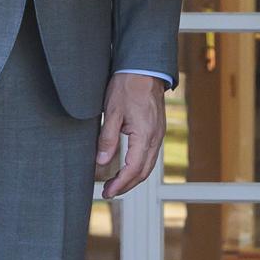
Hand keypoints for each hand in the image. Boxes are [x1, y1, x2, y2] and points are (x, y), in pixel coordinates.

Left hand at [96, 73, 165, 196]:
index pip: (133, 169)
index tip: (107, 192)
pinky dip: (139, 165)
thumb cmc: (128, 85)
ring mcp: (159, 133)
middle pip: (144, 172)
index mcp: (145, 134)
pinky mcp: (157, 129)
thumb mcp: (112, 112)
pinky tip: (127, 166)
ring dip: (133, 177)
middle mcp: (156, 137)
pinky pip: (150, 154)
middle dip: (127, 185)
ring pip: (149, 164)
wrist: (144, 67)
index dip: (120, 184)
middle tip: (109, 192)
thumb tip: (101, 163)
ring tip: (116, 183)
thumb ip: (107, 139)